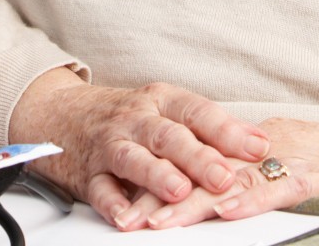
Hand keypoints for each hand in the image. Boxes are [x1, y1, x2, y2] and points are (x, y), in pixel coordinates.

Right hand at [6, 71, 269, 229]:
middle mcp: (136, 120)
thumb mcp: (164, 110)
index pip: (197, 111)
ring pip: (133, 158)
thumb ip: (208, 127)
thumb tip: (260, 144)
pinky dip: (112, 204)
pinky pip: (100, 189)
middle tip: (223, 175)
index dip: (228, 130)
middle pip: (168, 136)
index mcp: (160, 101)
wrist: (59, 114)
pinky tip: (126, 218)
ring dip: (156, 175)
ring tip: (178, 190)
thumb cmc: (125, 117)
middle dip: (197, 156)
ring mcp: (110, 145)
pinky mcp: (89, 173)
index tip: (257, 147)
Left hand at [129, 114, 318, 229]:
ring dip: (193, 202)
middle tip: (126, 217)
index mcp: (266, 143)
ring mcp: (301, 157)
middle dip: (163, 195)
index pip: (203, 162)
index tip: (125, 203)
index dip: (162, 183)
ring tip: (157, 222)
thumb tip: (223, 207)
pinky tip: (226, 211)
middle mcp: (276, 144)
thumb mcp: (306, 180)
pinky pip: (283, 186)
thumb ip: (265, 188)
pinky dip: (252, 198)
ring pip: (236, 178)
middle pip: (207, 169)